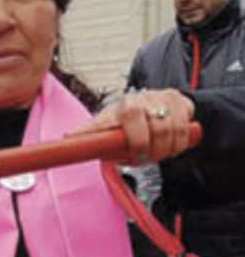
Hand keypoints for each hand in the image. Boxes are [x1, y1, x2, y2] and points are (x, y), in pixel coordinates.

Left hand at [71, 89, 195, 163]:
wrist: (148, 105)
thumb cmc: (121, 121)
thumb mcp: (103, 127)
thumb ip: (89, 134)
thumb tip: (69, 136)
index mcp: (124, 106)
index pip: (132, 117)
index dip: (139, 140)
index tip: (139, 155)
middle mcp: (146, 98)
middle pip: (158, 132)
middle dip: (153, 152)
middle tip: (147, 158)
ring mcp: (166, 98)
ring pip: (175, 133)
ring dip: (168, 150)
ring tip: (157, 153)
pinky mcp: (182, 102)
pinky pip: (188, 128)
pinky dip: (180, 142)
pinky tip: (170, 144)